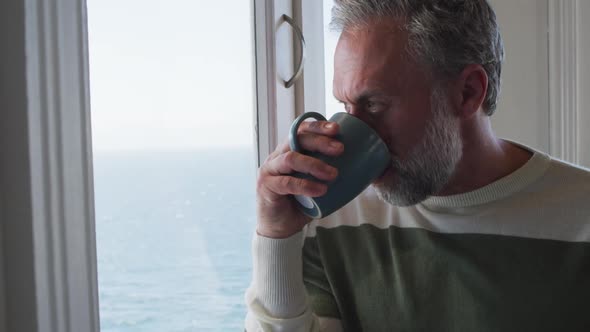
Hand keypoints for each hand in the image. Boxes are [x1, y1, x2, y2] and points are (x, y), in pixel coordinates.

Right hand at [256, 120, 343, 237]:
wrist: (280, 227)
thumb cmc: (301, 203)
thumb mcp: (316, 183)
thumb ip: (328, 172)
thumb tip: (363, 167)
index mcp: (288, 151)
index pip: (301, 130)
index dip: (318, 127)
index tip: (337, 129)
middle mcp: (277, 156)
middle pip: (296, 139)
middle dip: (320, 141)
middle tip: (340, 149)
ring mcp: (269, 170)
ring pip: (291, 158)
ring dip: (314, 164)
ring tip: (333, 174)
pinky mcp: (266, 186)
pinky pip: (287, 182)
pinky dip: (306, 185)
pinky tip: (321, 190)